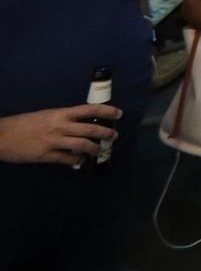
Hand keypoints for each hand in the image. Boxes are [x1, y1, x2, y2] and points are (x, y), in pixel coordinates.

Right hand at [0, 104, 120, 164]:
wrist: (2, 135)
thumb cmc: (23, 123)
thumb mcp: (45, 116)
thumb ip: (62, 120)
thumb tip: (79, 124)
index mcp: (60, 113)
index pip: (89, 109)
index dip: (107, 110)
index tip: (119, 113)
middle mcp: (60, 126)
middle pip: (90, 128)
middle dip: (106, 132)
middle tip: (114, 135)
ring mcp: (54, 141)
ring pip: (82, 145)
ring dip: (95, 149)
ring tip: (99, 151)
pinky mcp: (47, 156)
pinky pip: (68, 159)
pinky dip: (76, 161)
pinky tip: (79, 161)